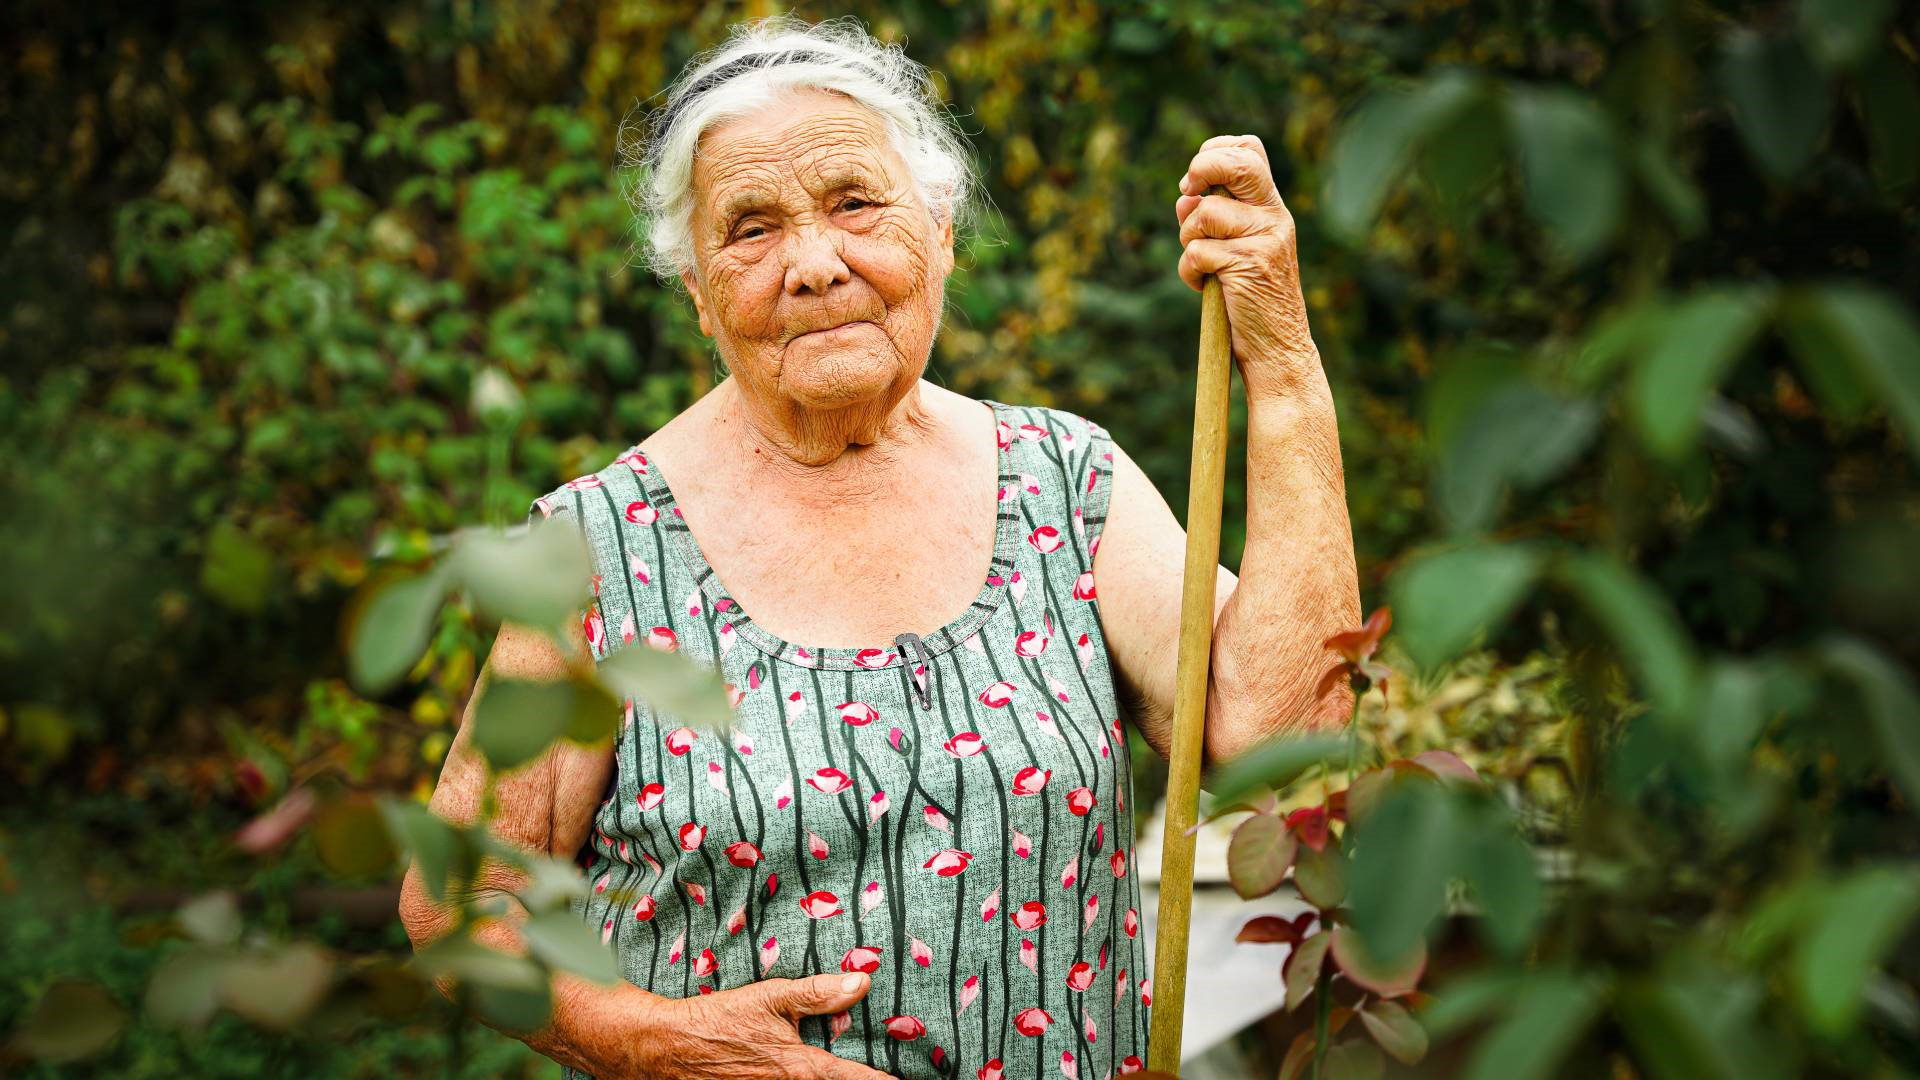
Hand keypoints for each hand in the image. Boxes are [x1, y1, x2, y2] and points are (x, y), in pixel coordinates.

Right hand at [591, 972, 890, 1079]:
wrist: (666, 1048)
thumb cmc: (720, 1020)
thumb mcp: (770, 997)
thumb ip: (818, 993)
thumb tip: (862, 981)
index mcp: (798, 1066)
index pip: (850, 1078)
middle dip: (855, 1079)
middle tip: (884, 1071)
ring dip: (829, 1079)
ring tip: (850, 1070)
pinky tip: (804, 1072)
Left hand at [1174, 134, 1326, 401]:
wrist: (1277, 349)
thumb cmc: (1251, 301)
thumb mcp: (1238, 250)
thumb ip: (1216, 219)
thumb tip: (1185, 196)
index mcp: (1271, 208)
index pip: (1250, 150)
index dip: (1215, 150)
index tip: (1196, 179)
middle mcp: (1273, 217)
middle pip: (1237, 163)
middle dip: (1201, 169)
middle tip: (1188, 192)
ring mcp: (1265, 240)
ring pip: (1204, 213)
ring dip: (1188, 239)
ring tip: (1204, 266)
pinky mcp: (1249, 265)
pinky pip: (1197, 251)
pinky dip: (1189, 271)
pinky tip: (1203, 287)